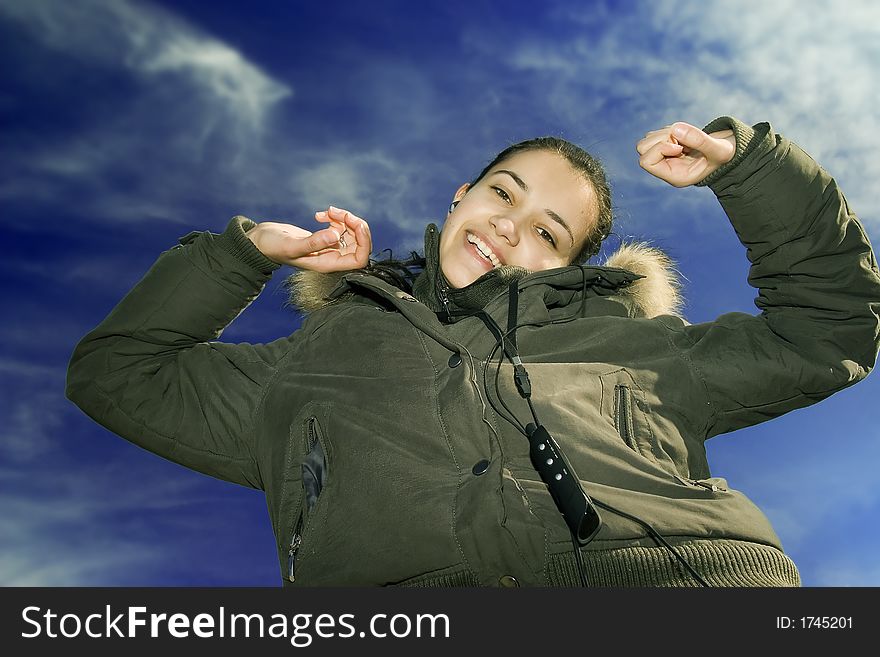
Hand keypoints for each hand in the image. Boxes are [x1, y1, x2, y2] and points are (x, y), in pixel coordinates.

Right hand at [245, 206, 371, 271]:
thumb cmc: (273, 248)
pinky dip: (335, 216)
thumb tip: (335, 236)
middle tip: (339, 213)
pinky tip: (319, 215)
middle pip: (359, 243)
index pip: (360, 259)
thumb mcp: (292, 246)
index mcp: (328, 264)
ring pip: (351, 231)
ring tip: (327, 211)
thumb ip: (313, 243)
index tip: (355, 224)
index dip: (364, 241)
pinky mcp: (325, 236)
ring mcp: (330, 246)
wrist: (261, 242)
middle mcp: (332, 257)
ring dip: (344, 217)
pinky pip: (341, 225)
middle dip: (355, 224)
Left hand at [636, 122, 735, 187]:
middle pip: (642, 149)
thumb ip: (700, 141)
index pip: (647, 162)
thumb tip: (676, 129)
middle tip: (682, 139)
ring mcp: (665, 157)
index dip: (659, 149)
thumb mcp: (719, 149)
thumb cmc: (727, 154)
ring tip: (686, 137)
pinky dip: (669, 129)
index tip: (679, 147)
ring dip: (666, 132)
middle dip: (661, 138)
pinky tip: (685, 135)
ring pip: (648, 140)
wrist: (731, 151)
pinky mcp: (667, 145)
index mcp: (674, 176)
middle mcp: (666, 167)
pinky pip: (656, 133)